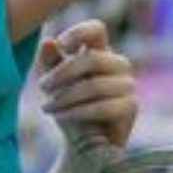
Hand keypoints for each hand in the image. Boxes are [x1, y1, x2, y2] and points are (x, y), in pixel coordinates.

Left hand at [36, 20, 137, 148]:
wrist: (80, 143)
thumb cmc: (68, 107)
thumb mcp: (53, 83)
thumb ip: (50, 62)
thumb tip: (48, 41)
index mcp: (100, 51)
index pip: (96, 29)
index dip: (78, 33)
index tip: (60, 46)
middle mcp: (118, 64)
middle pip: (92, 58)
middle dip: (62, 73)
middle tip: (41, 87)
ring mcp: (128, 84)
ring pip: (95, 85)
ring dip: (65, 97)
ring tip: (46, 108)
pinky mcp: (131, 106)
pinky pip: (102, 106)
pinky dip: (76, 112)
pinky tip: (60, 117)